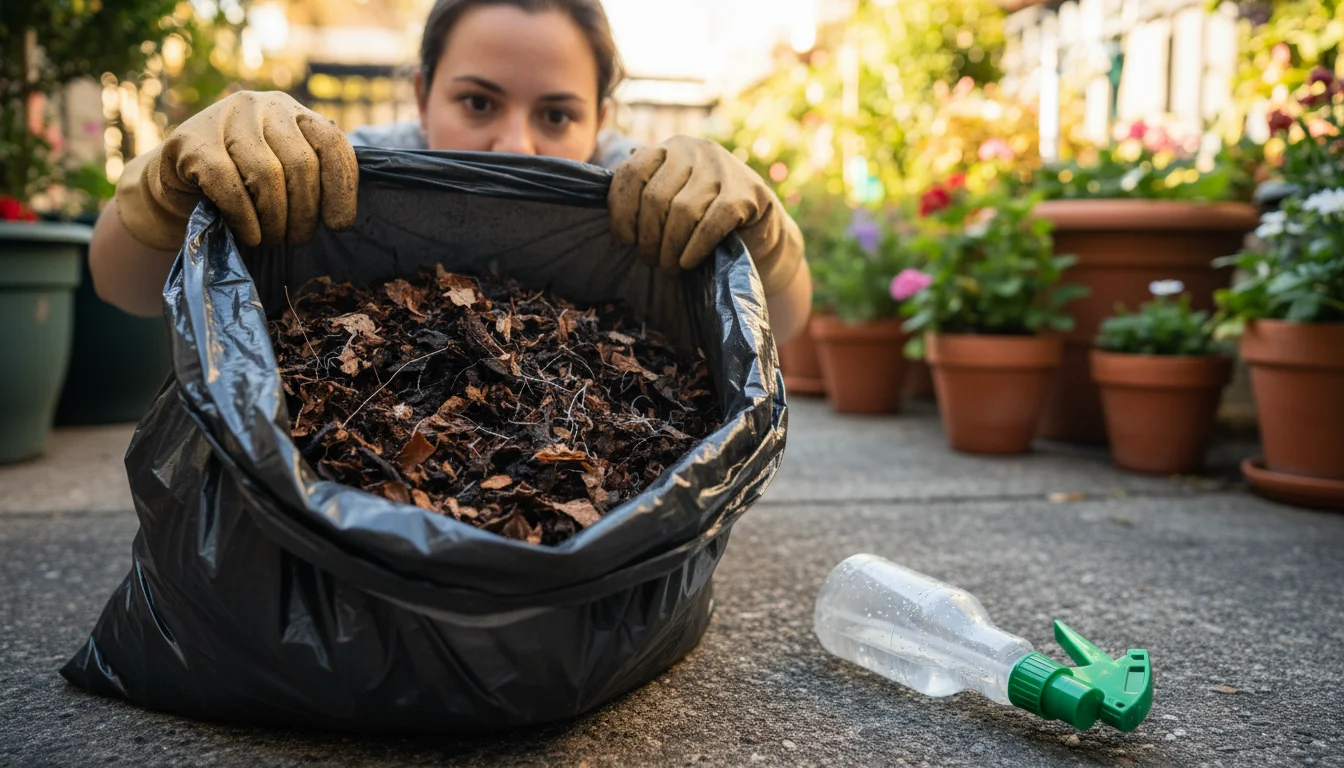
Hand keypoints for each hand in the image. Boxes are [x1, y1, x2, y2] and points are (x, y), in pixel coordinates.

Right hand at [115, 91, 358, 250]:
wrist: (175, 181)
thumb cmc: (241, 183)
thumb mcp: (282, 171)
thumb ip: (311, 178)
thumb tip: (340, 218)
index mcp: (293, 112)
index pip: (332, 143)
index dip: (341, 187)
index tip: (339, 224)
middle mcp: (262, 106)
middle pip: (301, 164)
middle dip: (305, 213)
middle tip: (297, 239)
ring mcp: (224, 118)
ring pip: (267, 175)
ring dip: (275, 220)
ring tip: (273, 240)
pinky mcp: (192, 142)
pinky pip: (230, 186)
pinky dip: (246, 219)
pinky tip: (251, 236)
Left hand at [608, 136, 802, 293]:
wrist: (760, 230)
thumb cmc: (705, 218)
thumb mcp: (671, 198)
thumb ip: (643, 197)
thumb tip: (613, 220)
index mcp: (669, 148)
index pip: (630, 172)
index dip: (620, 212)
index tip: (624, 240)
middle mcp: (694, 150)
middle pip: (654, 198)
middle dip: (648, 238)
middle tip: (650, 261)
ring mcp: (723, 168)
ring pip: (682, 212)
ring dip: (670, 248)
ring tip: (668, 267)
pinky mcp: (746, 193)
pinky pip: (710, 224)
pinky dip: (695, 248)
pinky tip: (688, 262)